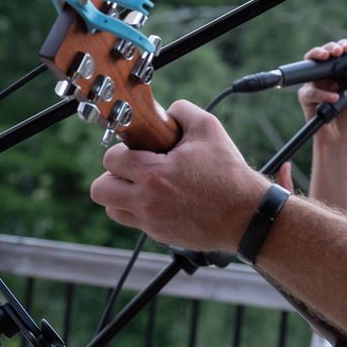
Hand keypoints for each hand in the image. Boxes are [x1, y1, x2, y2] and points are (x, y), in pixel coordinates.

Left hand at [90, 101, 265, 252]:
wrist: (246, 215)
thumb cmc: (228, 173)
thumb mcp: (209, 128)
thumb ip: (181, 111)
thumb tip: (165, 111)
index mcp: (154, 174)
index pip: (111, 160)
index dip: (121, 150)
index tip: (136, 148)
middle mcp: (147, 202)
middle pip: (100, 190)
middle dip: (112, 175)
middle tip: (133, 168)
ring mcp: (152, 222)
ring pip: (113, 209)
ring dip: (121, 195)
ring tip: (143, 185)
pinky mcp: (160, 236)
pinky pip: (135, 222)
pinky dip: (140, 210)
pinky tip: (162, 199)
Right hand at [295, 39, 346, 158]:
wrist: (342, 140)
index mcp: (339, 76)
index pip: (338, 56)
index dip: (341, 47)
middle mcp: (326, 79)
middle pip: (321, 56)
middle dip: (327, 48)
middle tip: (336, 50)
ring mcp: (315, 87)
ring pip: (310, 67)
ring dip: (318, 58)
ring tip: (329, 58)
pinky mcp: (307, 99)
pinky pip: (309, 91)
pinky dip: (322, 93)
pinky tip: (334, 97)